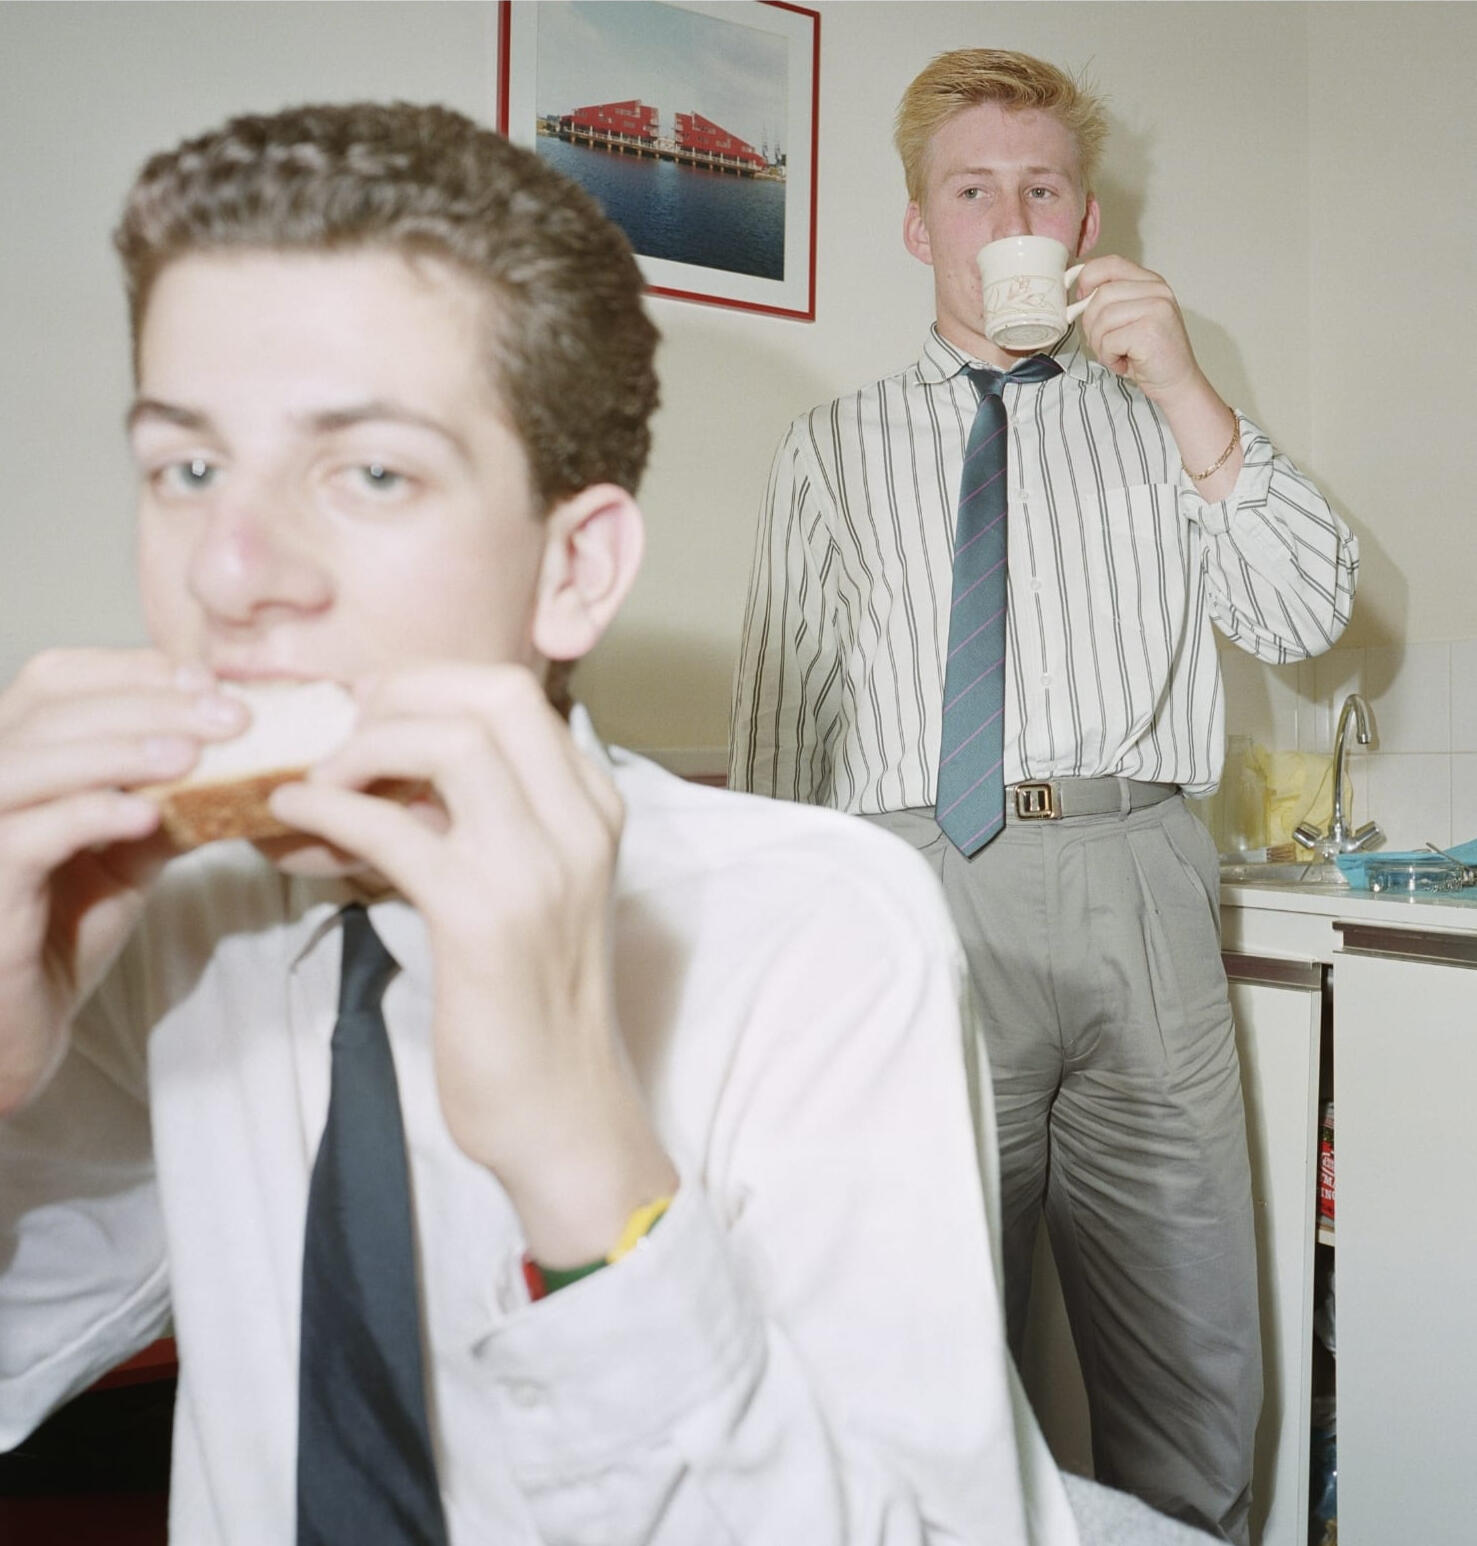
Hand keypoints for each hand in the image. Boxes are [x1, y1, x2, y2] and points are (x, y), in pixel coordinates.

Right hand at [0, 649, 248, 1111]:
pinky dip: (87, 815)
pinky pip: (24, 837)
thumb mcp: (129, 849)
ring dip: (118, 749)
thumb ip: (169, 796)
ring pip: (27, 762)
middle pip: (50, 710)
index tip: (209, 683)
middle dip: (148, 704)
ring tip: (192, 756)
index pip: (54, 679)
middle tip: (231, 717)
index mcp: (13, 757)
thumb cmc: (64, 929)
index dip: (130, 670)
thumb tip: (247, 750)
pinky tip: (147, 815)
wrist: (20, 1023)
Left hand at [269, 663, 676, 1265]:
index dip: (429, 685)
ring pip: (448, 743)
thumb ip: (482, 821)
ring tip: (318, 779)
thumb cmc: (536, 1003)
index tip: (371, 713)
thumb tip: (384, 767)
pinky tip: (294, 819)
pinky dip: (331, 809)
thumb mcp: (530, 888)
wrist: (564, 1109)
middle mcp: (580, 825)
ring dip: (363, 748)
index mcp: (596, 810)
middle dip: (400, 695)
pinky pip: (393, 830)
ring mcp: (538, 868)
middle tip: (342, 735)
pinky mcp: (484, 918)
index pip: (516, 695)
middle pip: (492, 695)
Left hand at [1074, 254, 1242, 497]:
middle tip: (1103, 343)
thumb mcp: (1131, 319)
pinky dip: (1109, 358)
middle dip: (1091, 324)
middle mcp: (1157, 291)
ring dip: (1100, 344)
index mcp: (1151, 282)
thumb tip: (1076, 295)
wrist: (1177, 382)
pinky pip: (1108, 341)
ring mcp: (1156, 309)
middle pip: (1101, 295)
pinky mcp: (1149, 331)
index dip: (1087, 277)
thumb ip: (1112, 301)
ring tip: (1116, 354)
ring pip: (1101, 319)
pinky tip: (1124, 363)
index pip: (1110, 264)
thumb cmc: (1150, 354)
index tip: (1078, 296)